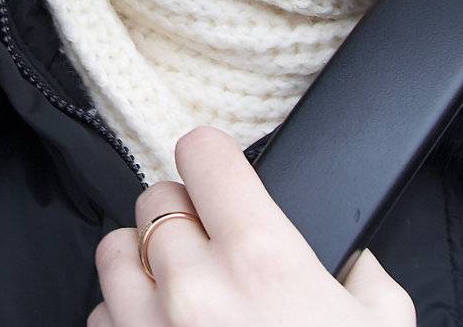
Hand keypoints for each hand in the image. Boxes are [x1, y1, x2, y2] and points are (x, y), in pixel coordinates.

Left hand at [87, 126, 414, 325]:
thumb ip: (362, 278)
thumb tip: (352, 260)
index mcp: (261, 258)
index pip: (203, 153)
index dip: (214, 159)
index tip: (220, 171)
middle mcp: (193, 284)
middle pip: (154, 199)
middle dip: (182, 215)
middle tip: (213, 245)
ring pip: (112, 252)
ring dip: (143, 262)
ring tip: (181, 289)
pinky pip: (101, 318)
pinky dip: (124, 321)